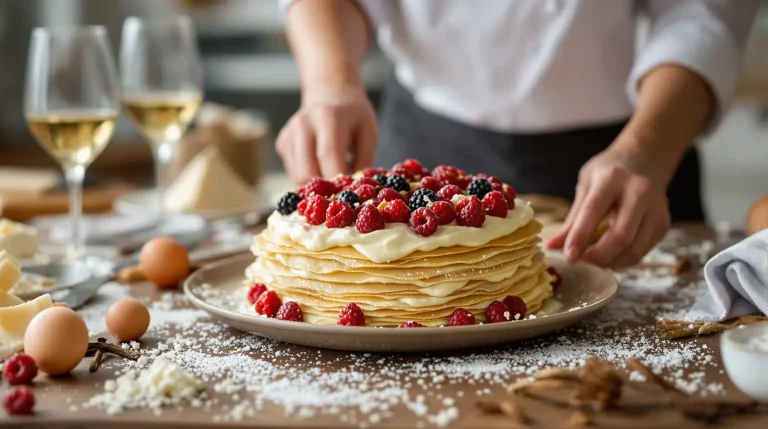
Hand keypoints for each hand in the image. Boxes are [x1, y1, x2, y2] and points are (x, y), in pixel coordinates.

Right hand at [276, 86, 377, 183]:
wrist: (329, 92)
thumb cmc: (352, 115)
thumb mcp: (368, 133)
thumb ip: (365, 161)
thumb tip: (360, 191)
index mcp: (328, 117)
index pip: (328, 155)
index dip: (337, 180)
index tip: (348, 196)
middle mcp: (303, 124)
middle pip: (306, 171)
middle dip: (324, 189)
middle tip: (340, 192)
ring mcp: (289, 134)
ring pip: (297, 176)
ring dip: (316, 184)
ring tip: (332, 173)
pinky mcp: (282, 144)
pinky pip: (293, 171)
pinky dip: (309, 175)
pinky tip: (320, 163)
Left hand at [546, 146, 670, 267]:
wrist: (645, 159)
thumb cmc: (609, 173)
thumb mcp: (586, 185)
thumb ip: (573, 218)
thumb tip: (552, 247)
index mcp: (613, 178)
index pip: (593, 212)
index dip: (580, 237)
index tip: (569, 257)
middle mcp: (639, 192)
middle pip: (620, 236)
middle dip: (598, 257)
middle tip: (581, 263)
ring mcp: (656, 209)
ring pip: (633, 249)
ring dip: (610, 262)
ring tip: (593, 260)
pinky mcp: (663, 224)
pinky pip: (641, 252)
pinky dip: (622, 260)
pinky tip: (610, 256)